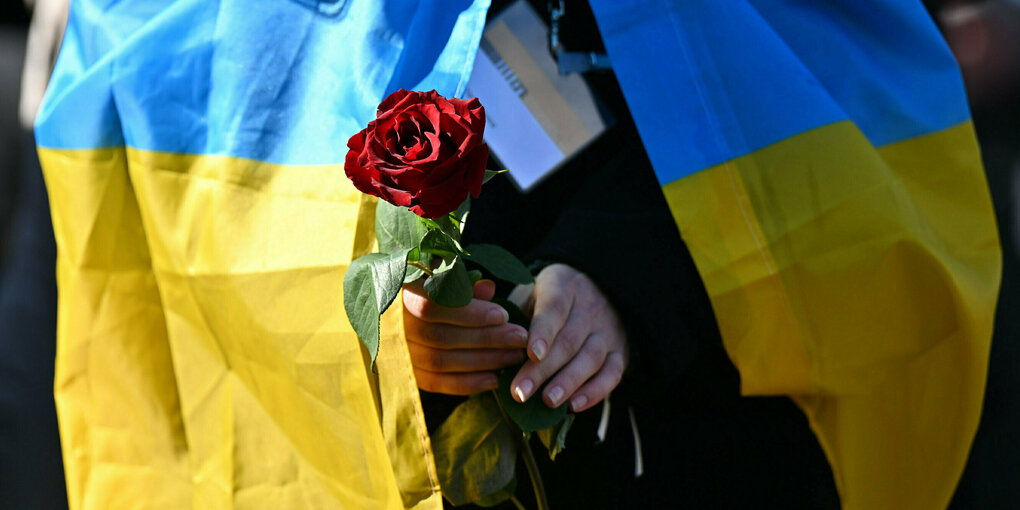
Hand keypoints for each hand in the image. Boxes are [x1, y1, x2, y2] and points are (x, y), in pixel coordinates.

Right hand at [403, 279, 528, 394]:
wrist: (386, 309)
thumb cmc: (420, 286)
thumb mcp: (436, 275)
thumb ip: (460, 282)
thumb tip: (489, 288)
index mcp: (396, 294)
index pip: (433, 305)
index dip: (469, 313)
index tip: (503, 315)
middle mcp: (391, 326)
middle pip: (442, 336)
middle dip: (486, 338)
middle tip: (520, 337)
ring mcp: (394, 353)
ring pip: (440, 361)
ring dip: (482, 361)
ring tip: (514, 356)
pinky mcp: (404, 373)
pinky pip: (435, 383)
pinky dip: (466, 384)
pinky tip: (493, 379)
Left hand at [508, 264, 627, 412]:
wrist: (597, 288)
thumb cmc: (549, 298)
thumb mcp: (531, 291)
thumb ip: (514, 312)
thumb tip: (491, 340)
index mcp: (564, 285)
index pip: (554, 309)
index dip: (543, 332)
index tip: (530, 354)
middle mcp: (590, 306)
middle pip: (568, 340)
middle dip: (544, 369)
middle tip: (521, 392)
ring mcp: (608, 330)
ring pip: (591, 357)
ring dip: (569, 382)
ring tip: (548, 401)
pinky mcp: (620, 351)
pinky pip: (612, 373)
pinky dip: (596, 391)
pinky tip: (575, 405)